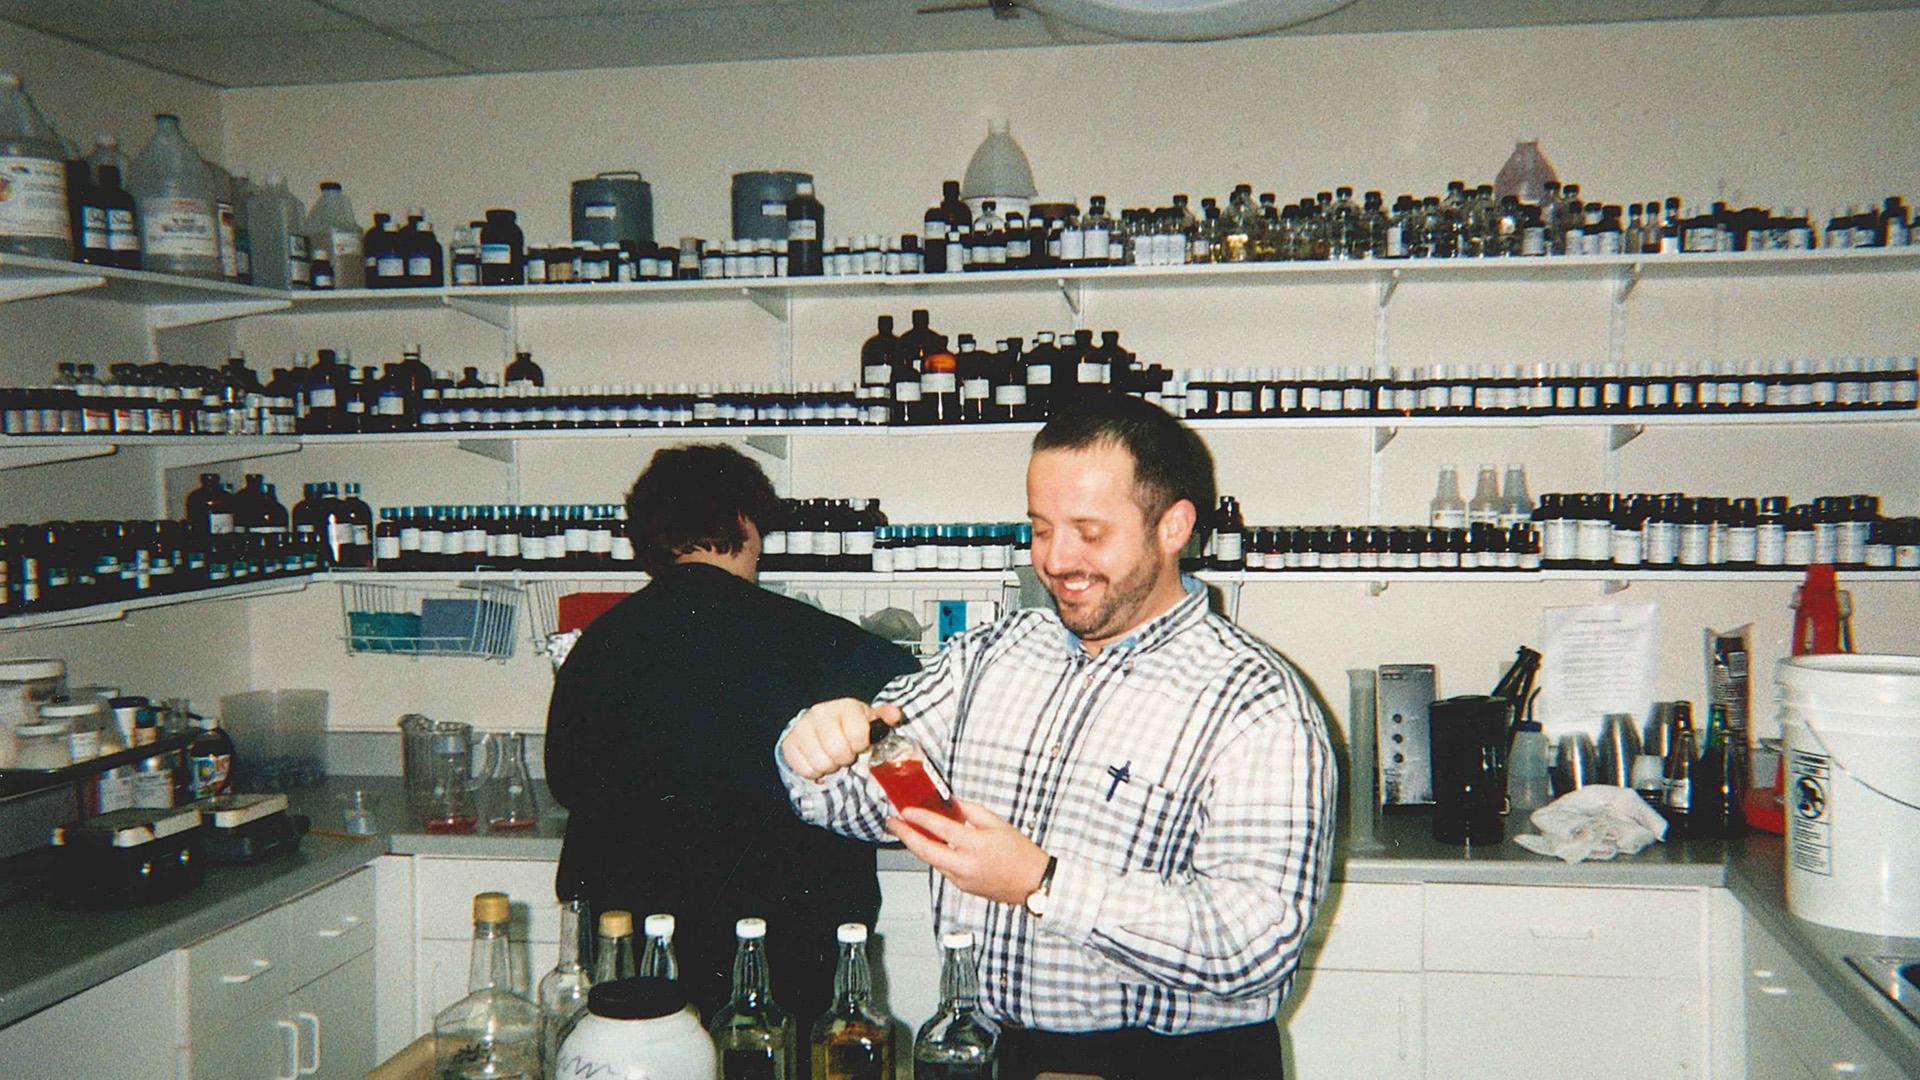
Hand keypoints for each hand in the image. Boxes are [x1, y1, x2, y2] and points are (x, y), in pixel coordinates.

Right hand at [781, 699, 902, 780]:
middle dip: (845, 757)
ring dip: (830, 766)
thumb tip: (895, 715)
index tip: (859, 744)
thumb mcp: (869, 719)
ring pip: (822, 763)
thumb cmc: (850, 725)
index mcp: (845, 706)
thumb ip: (885, 717)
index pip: (857, 735)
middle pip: (838, 751)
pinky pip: (806, 770)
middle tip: (844, 753)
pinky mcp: (789, 743)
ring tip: (831, 756)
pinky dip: (814, 771)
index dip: (860, 745)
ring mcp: (802, 727)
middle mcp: (821, 713)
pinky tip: (817, 759)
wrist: (819, 725)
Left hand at [887, 799, 1049, 906]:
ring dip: (917, 845)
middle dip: (905, 835)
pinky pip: (943, 868)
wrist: (1034, 883)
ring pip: (931, 861)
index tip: (906, 810)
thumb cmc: (1020, 853)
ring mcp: (962, 879)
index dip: (919, 818)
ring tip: (907, 830)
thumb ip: (970, 811)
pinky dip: (934, 855)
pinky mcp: (962, 887)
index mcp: (976, 845)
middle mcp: (966, 865)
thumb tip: (950, 802)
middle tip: (892, 823)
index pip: (940, 828)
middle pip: (925, 850)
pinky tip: (930, 844)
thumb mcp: (997, 824)